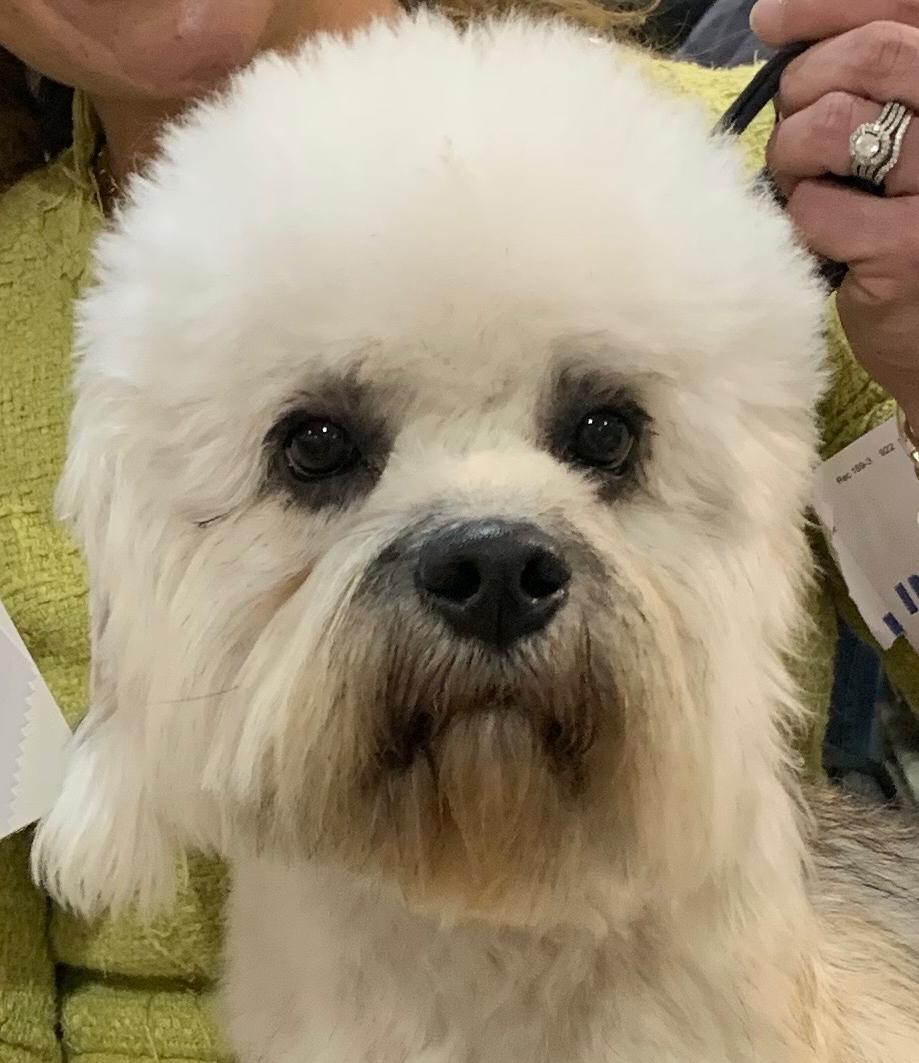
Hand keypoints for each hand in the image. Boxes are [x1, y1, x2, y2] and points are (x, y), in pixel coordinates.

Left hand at [751, 0, 918, 426]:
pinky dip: (799, 221)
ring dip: (793, 157)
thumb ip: (865, 83)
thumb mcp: (904, 144)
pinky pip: (813, 208)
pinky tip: (822, 241)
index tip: (773, 18)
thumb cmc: (910, 231)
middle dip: (805, 88)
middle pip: (867, 57)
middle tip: (796, 132)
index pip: (905, 10)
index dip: (829, 7)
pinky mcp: (906, 251)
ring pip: (830, 127)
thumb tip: (779, 24)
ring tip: (809, 189)